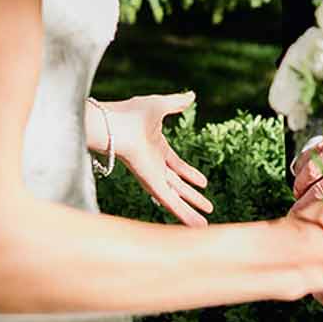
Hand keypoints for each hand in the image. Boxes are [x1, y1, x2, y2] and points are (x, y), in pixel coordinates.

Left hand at [102, 93, 212, 227]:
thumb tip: (192, 95)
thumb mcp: (160, 105)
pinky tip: (196, 225)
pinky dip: (183, 214)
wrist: (113, 124)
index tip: (204, 183)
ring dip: (190, 210)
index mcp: (155, 147)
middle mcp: (154, 165)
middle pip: (178, 185)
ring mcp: (152, 176)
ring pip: (175, 198)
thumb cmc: (130, 113)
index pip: (176, 166)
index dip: (190, 174)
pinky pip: (170, 203)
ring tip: (205, 225)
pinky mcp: (151, 185)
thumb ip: (176, 103)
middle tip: (209, 207)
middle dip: (193, 196)